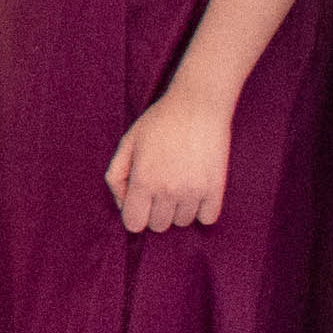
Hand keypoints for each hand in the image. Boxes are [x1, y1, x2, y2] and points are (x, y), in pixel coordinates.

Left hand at [106, 90, 232, 232]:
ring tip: (180, 184)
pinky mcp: (216, 189)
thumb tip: (122, 205)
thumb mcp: (127, 143)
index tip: (140, 203)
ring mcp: (194, 191)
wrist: (198, 106)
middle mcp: (168, 190)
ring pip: (182, 222)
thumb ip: (116, 176)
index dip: (134, 215)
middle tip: (161, 188)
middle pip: (158, 226)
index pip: (134, 224)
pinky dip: (201, 210)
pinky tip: (197, 191)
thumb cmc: (159, 122)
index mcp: (143, 180)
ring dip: (179, 209)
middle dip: (155, 211)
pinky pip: (207, 218)